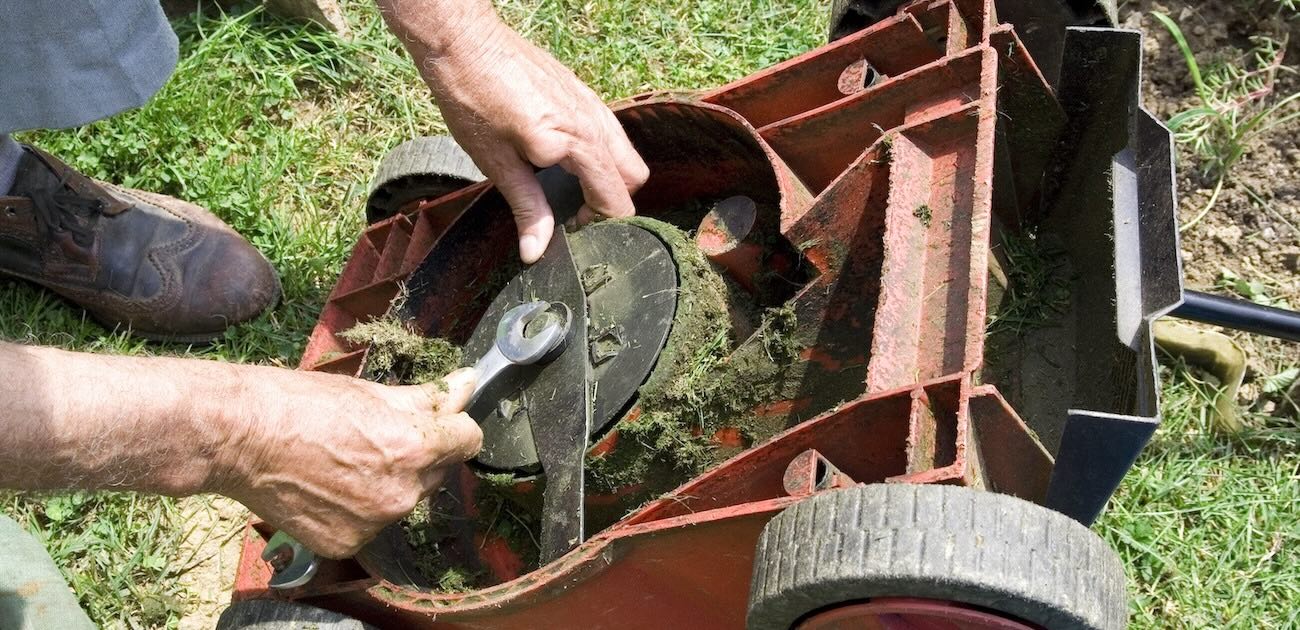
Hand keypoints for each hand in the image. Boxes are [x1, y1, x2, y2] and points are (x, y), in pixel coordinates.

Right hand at [217, 368, 481, 558]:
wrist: (240, 438)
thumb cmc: (300, 404)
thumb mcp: (372, 391)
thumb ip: (427, 398)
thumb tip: (467, 385)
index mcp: (414, 448)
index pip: (469, 440)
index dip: (454, 426)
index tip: (439, 421)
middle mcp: (402, 492)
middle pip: (435, 471)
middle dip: (417, 454)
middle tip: (374, 436)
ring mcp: (374, 523)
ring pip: (402, 499)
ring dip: (387, 483)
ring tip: (342, 459)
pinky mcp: (346, 544)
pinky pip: (369, 524)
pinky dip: (355, 509)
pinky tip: (326, 486)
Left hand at [416, 18, 649, 262]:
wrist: (464, 42)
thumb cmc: (473, 98)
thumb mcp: (496, 163)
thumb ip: (527, 208)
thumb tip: (536, 251)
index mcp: (576, 143)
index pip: (616, 199)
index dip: (600, 225)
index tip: (572, 231)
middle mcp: (594, 122)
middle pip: (633, 177)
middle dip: (613, 202)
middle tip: (576, 214)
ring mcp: (592, 103)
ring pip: (626, 152)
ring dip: (609, 177)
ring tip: (571, 188)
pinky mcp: (582, 92)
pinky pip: (609, 131)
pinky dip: (601, 153)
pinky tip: (565, 157)